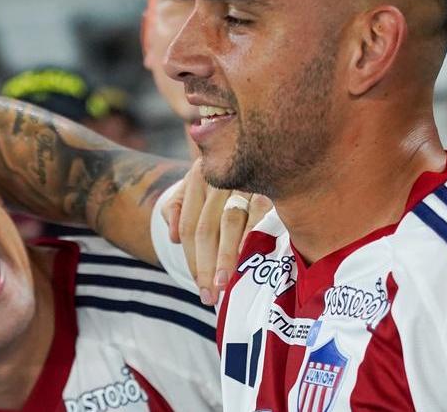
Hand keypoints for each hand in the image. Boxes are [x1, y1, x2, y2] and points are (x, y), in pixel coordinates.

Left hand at [162, 161, 271, 304]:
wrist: (272, 149)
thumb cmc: (227, 181)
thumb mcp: (198, 186)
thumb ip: (178, 208)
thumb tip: (174, 238)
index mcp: (199, 175)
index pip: (190, 225)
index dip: (192, 259)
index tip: (199, 286)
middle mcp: (221, 177)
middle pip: (207, 228)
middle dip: (206, 265)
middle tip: (210, 296)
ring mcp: (246, 181)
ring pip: (231, 223)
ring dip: (226, 258)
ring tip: (224, 285)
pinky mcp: (272, 189)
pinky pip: (259, 217)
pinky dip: (252, 240)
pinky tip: (249, 261)